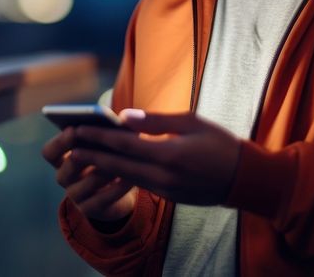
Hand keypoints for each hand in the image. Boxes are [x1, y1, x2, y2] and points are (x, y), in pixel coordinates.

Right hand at [42, 126, 137, 221]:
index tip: (74, 129)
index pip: (49, 152)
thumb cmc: (107, 159)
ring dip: (105, 171)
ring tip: (121, 160)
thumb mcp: (101, 146)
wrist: (117, 192)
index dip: (59, 142)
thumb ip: (100, 135)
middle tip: (100, 145)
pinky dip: (118, 188)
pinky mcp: (90, 210)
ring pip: (87, 183)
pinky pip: (103, 199)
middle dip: (84, 156)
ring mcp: (76, 196)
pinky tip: (130, 178)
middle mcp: (64, 178)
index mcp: (62, 159)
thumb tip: (114, 121)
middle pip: (66, 169)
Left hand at [69, 109, 241, 205]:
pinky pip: (139, 185)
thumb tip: (124, 116)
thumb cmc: (220, 144)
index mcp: (169, 154)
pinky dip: (121, 176)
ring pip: (125, 178)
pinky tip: (109, 169)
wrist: (245, 179)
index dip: (98, 137)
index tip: (77, 129)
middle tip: (68, 148)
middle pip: (118, 165)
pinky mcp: (169, 197)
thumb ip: (156, 120)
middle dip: (91, 156)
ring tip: (81, 159)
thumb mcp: (191, 122)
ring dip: (102, 168)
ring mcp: (165, 190)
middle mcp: (164, 176)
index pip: (124, 144)